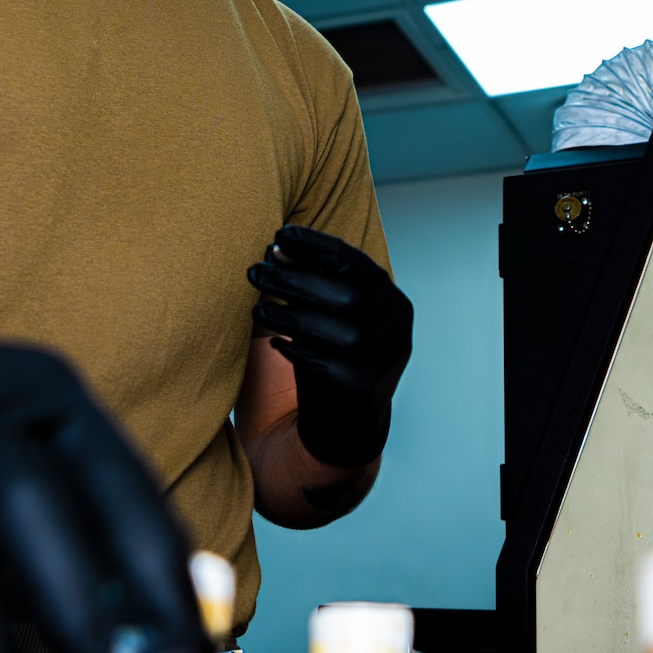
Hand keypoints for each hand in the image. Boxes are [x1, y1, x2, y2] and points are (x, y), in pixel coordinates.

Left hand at [247, 226, 412, 468]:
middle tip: (256, 272)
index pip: (356, 264)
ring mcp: (388, 360)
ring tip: (258, 310)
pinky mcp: (369, 392)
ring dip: (294, 318)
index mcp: (390, 298)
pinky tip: (276, 345)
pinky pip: (334, 370)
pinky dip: (302, 354)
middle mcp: (397, 326)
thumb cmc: (331, 353)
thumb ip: (307, 283)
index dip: (318, 246)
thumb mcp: (322, 313)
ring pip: (344, 335)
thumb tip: (275, 250)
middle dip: (297, 281)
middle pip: (349, 297)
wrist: (346, 418)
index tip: (281, 234)